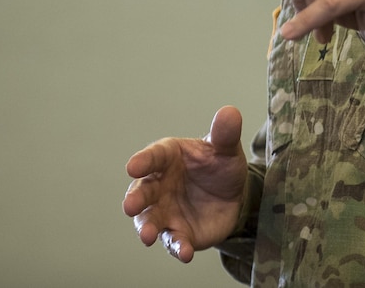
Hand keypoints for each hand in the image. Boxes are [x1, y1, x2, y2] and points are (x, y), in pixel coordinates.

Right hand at [122, 106, 248, 262]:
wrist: (235, 195)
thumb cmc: (221, 164)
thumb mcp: (226, 148)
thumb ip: (225, 134)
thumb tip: (229, 112)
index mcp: (168, 157)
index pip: (153, 157)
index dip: (143, 161)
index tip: (133, 166)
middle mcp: (160, 185)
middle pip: (143, 191)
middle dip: (135, 199)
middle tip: (130, 206)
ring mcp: (166, 211)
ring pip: (150, 220)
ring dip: (146, 228)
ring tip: (148, 235)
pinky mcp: (179, 232)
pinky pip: (174, 241)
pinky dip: (177, 247)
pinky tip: (184, 252)